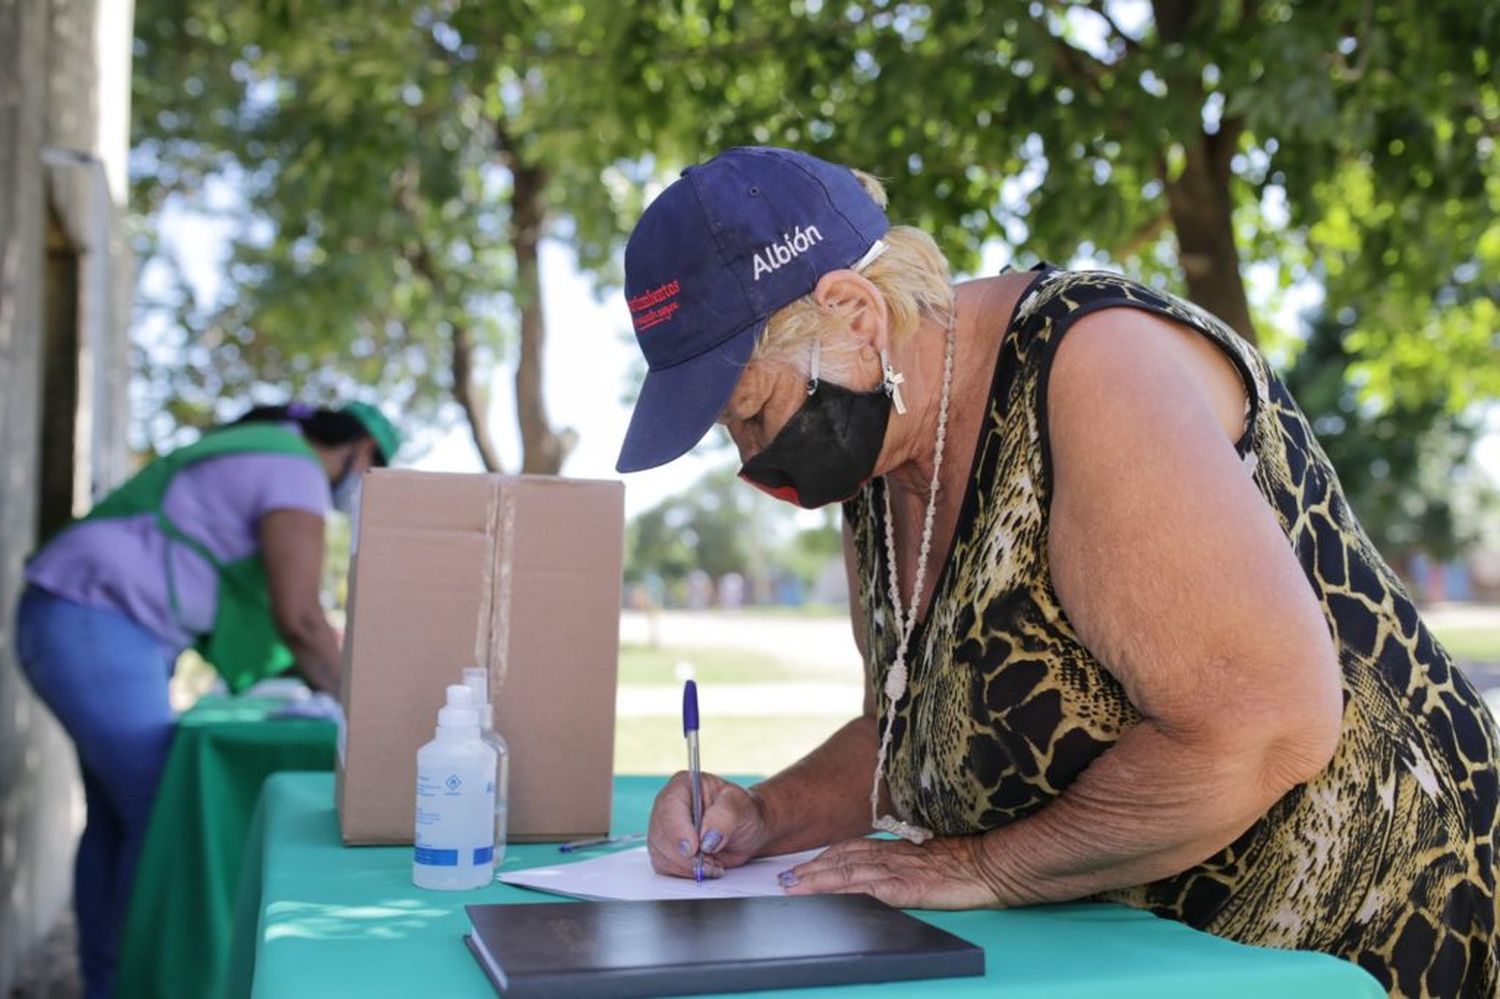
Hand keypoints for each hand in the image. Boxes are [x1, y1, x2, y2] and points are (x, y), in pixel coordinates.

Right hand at [647, 771, 770, 878]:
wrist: (747, 830)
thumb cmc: (744, 811)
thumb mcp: (742, 806)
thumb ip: (726, 816)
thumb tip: (707, 837)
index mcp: (684, 786)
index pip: (670, 806)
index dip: (678, 830)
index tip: (693, 848)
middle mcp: (669, 806)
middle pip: (661, 834)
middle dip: (686, 855)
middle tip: (711, 860)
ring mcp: (665, 829)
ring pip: (661, 853)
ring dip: (687, 866)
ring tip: (713, 862)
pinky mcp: (665, 850)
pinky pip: (665, 866)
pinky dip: (685, 873)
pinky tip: (704, 866)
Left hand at [782, 834, 1007, 908]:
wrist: (995, 863)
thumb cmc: (970, 861)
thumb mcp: (931, 858)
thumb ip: (907, 861)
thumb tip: (885, 871)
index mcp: (898, 848)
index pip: (851, 849)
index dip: (824, 857)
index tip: (801, 865)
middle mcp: (893, 856)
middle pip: (842, 860)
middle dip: (811, 870)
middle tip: (784, 880)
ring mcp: (899, 871)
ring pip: (849, 873)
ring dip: (818, 881)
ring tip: (793, 888)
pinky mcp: (909, 888)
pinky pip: (870, 890)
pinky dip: (846, 892)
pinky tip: (831, 898)